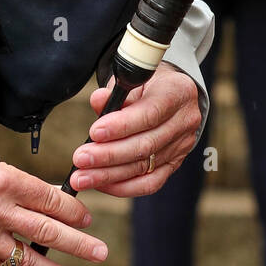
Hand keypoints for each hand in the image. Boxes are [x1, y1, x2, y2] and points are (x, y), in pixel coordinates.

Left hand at [68, 63, 202, 195]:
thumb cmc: (147, 83)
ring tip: (82, 177)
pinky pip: (151, 182)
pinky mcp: (176, 163)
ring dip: (110, 174)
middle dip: (109, 155)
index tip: (94, 132)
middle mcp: (184, 121)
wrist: (172, 92)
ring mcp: (182, 146)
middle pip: (146, 145)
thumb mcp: (133, 79)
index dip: (122, 126)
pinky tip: (102, 184)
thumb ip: (116, 91)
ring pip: (145, 167)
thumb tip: (97, 100)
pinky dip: (124, 186)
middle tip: (81, 158)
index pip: (150, 113)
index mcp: (177, 92)